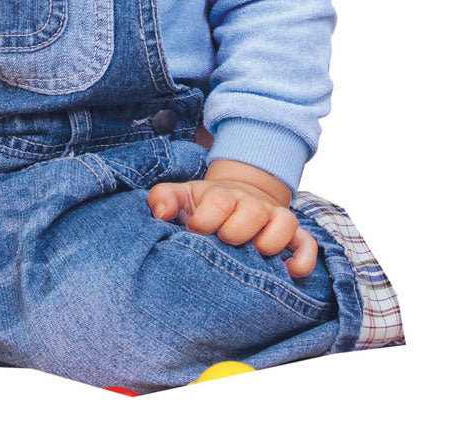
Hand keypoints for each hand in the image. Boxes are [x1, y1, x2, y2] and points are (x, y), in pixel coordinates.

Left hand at [148, 160, 317, 277]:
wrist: (238, 196)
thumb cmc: (205, 205)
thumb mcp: (181, 197)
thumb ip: (163, 198)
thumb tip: (159, 213)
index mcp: (223, 195)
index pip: (219, 200)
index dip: (206, 219)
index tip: (195, 231)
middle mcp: (252, 204)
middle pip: (252, 211)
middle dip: (235, 231)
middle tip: (223, 242)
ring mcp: (275, 219)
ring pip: (284, 225)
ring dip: (268, 243)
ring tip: (253, 255)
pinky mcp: (294, 236)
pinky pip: (308, 245)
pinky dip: (302, 260)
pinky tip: (287, 271)